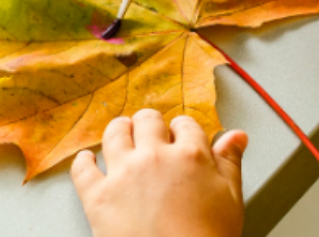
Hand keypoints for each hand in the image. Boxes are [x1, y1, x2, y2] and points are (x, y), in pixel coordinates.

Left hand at [72, 110, 247, 236]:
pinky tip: (87, 160)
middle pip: (147, 120)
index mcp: (189, 155)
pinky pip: (82, 170)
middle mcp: (153, 157)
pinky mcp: (98, 198)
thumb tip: (236, 136)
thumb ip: (230, 162)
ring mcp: (123, 174)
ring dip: (119, 131)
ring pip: (114, 133)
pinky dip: (83, 162)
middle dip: (151, 124)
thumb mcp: (230, 198)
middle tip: (150, 132)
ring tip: (121, 133)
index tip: (180, 137)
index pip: (185, 124)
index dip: (182, 130)